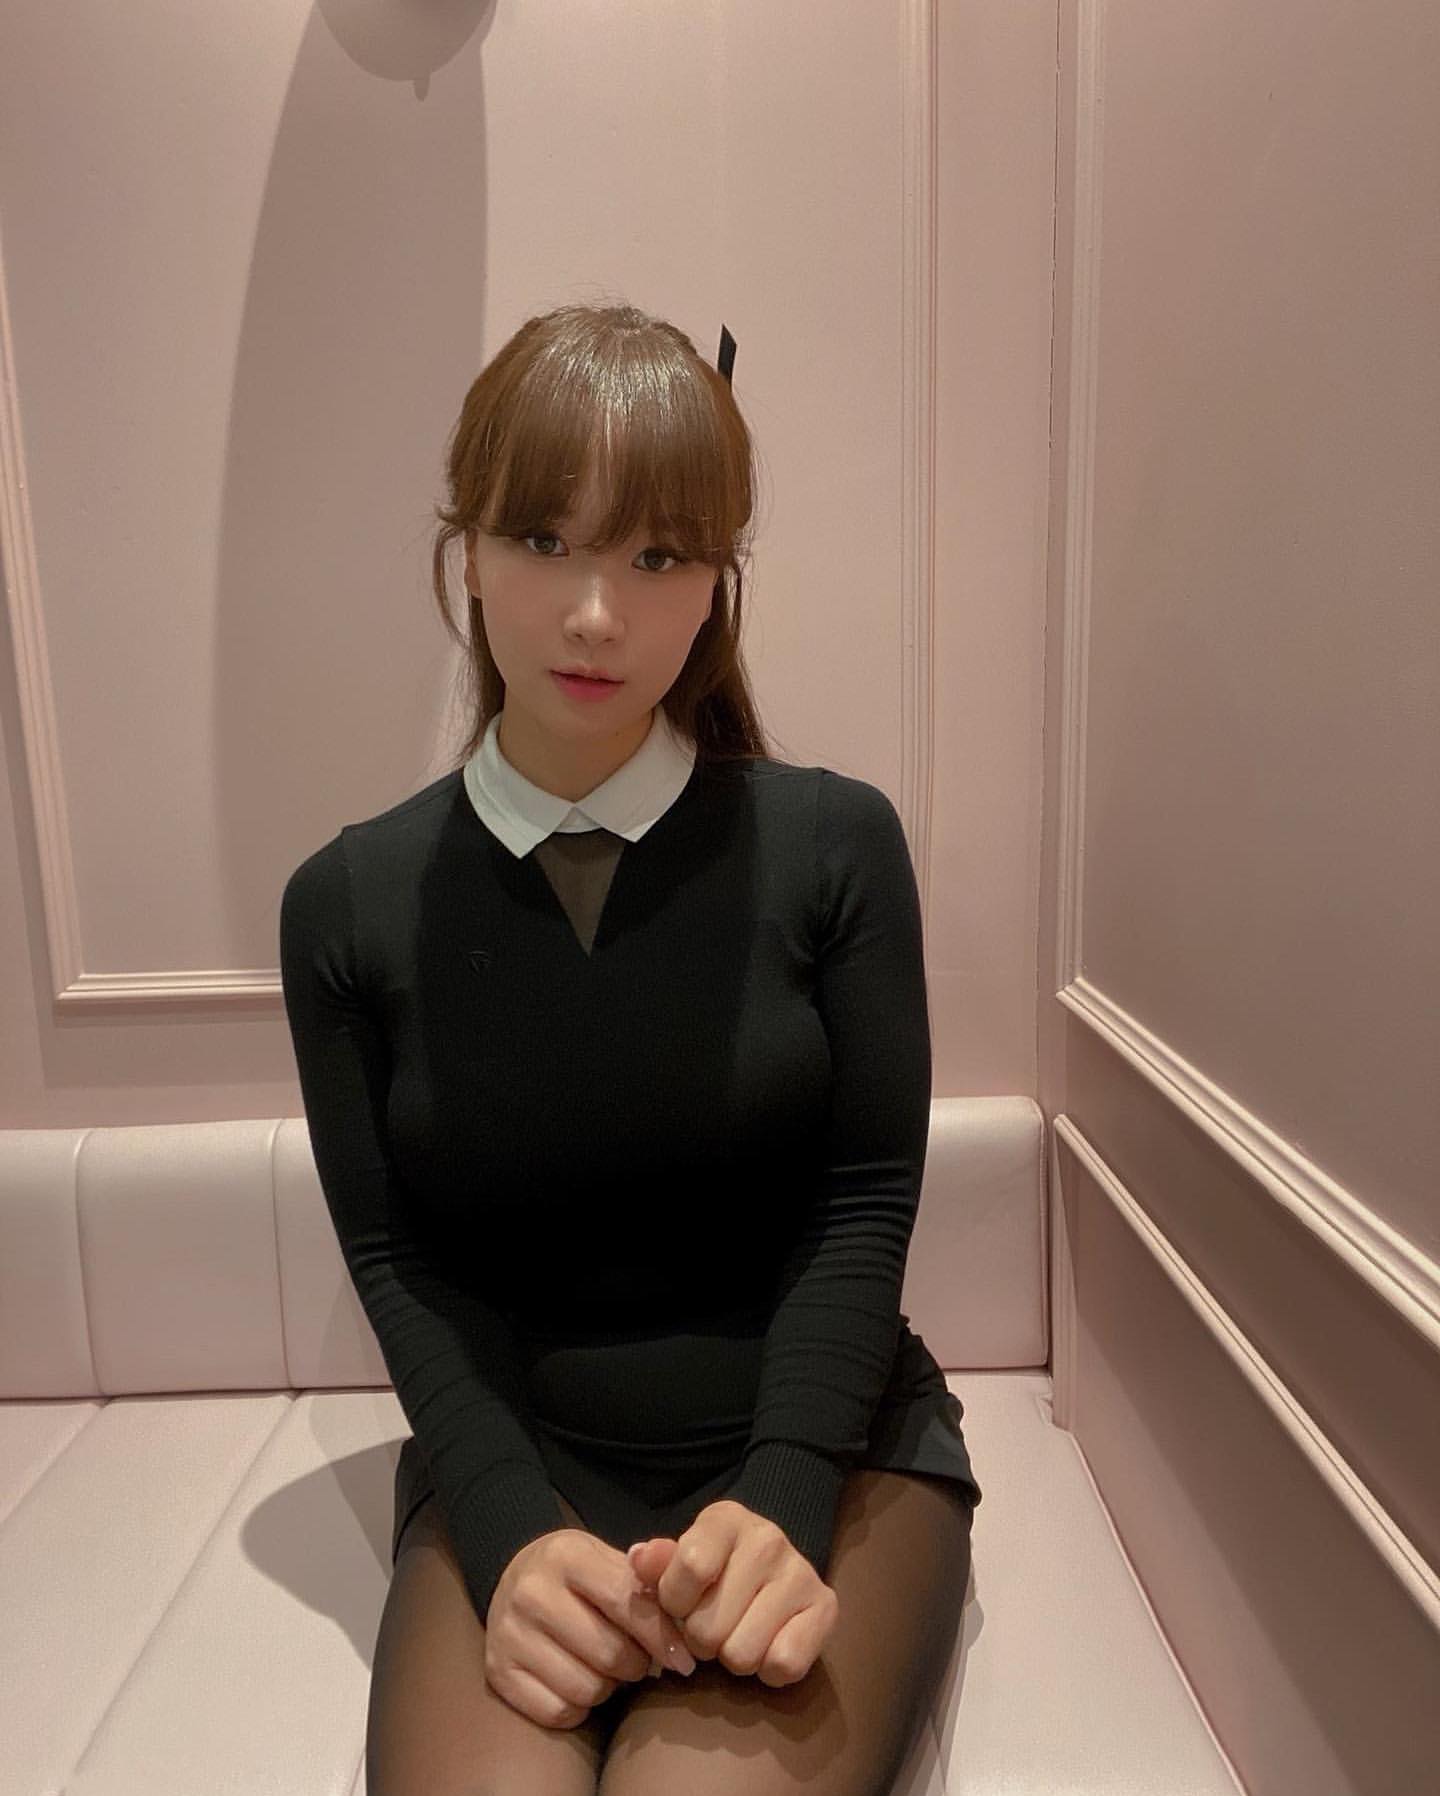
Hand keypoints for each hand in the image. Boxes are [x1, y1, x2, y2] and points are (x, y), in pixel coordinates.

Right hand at [485, 1527, 698, 1730]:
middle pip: (611, 1654)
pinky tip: (578, 1680)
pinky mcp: (497, 1672)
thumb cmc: (578, 1575)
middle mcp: (531, 1592)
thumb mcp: (609, 1559)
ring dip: (609, 1687)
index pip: (628, 1604)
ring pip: (587, 1689)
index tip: (684, 1660)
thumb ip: (650, 1576)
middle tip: (637, 1658)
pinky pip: (558, 1713)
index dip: (664, 1636)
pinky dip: (579, 1707)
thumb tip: (683, 1598)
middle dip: (636, 1664)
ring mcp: (509, 1634)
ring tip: (605, 1667)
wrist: (514, 1577)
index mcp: (566, 1555)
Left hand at [627, 1499, 839, 1687]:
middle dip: (702, 1639)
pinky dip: (768, 1669)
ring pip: (741, 1654)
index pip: (691, 1566)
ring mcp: (801, 1572)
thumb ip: (657, 1564)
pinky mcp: (827, 1608)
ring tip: (739, 1633)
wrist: (771, 1575)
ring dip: (733, 1657)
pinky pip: (783, 1665)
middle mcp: (768, 1538)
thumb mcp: (678, 1562)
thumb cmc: (714, 1571)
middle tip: (714, 1624)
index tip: (681, 1603)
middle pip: (709, 1626)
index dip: (675, 1601)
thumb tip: (638, 1559)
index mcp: (726, 1519)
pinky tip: (767, 1644)